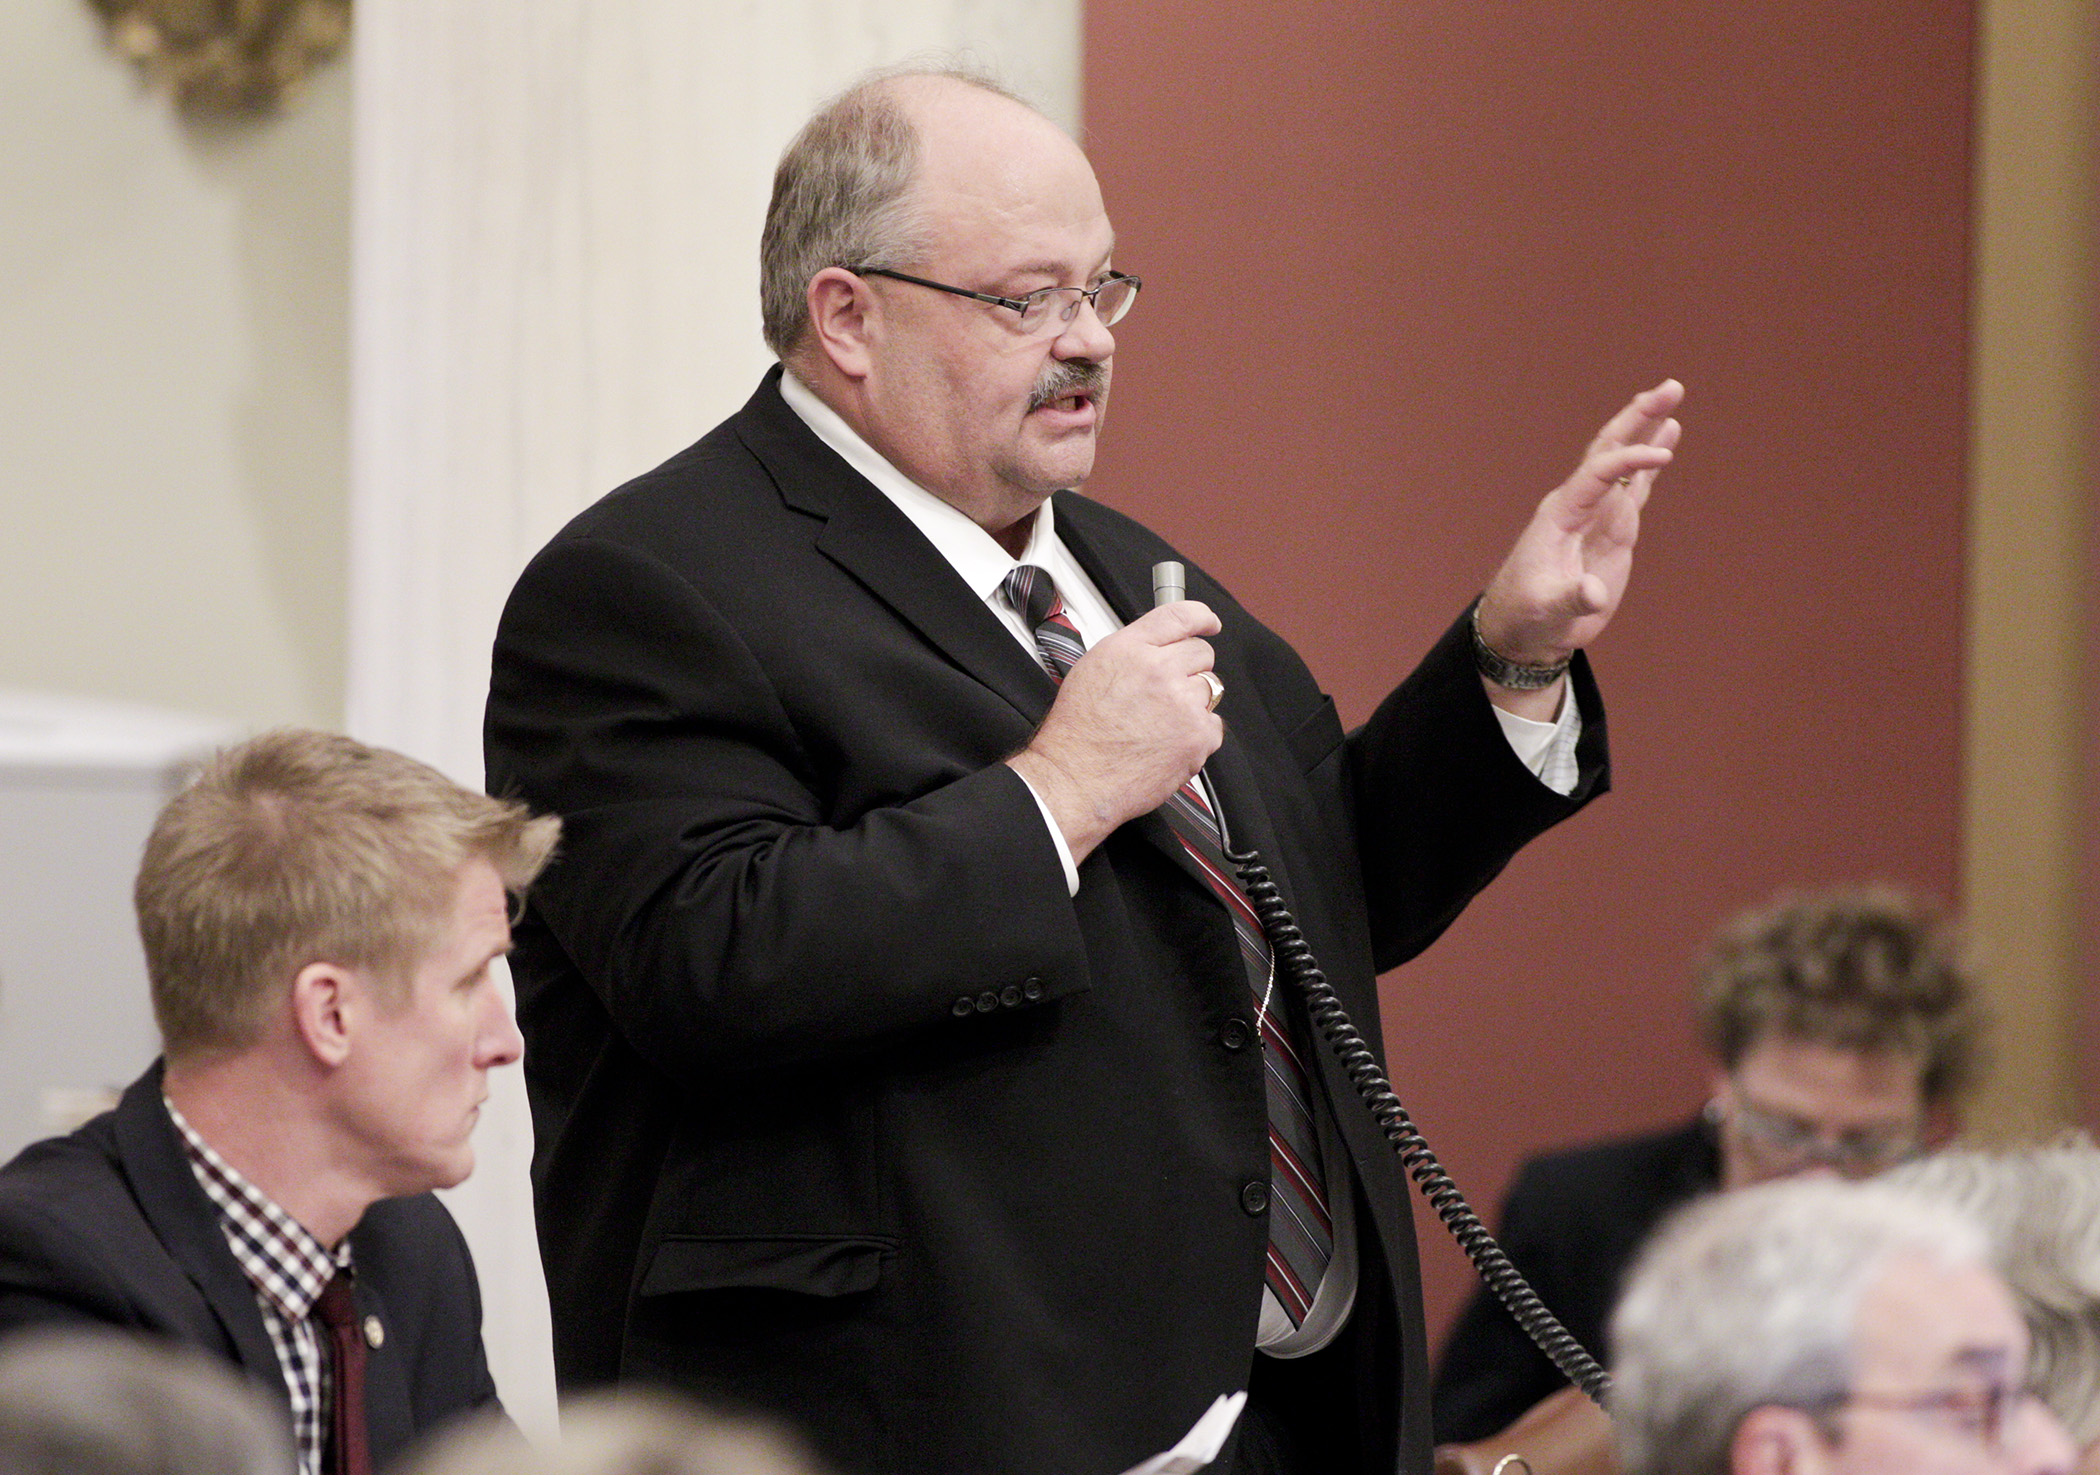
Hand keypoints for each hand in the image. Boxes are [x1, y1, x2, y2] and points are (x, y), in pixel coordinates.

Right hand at [1006, 601, 1223, 861]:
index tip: (1209, 623)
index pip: (1181, 616)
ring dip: (1192, 703)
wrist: (1076, 779)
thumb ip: (1133, 652)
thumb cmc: (1077, 733)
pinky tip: (1167, 742)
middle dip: (1189, 670)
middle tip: (1165, 694)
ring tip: (1158, 724)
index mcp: (1130, 649)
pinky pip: (1213, 725)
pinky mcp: (1198, 735)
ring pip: (1209, 689)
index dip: (1202, 617)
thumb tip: (1161, 647)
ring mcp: (1183, 703)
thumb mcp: (1092, 670)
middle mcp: (1159, 670)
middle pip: (1201, 653)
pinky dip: (1197, 735)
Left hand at [1476, 378, 1683, 669]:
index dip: (1630, 461)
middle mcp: (1579, 505)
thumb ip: (1572, 598)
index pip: (1599, 473)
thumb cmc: (1528, 616)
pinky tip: (1665, 440)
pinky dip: (1649, 464)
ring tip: (1672, 397)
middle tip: (1671, 387)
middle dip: (1637, 417)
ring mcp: (1597, 515)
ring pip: (1623, 463)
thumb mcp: (1547, 610)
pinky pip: (1634, 488)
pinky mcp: (1611, 530)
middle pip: (1608, 449)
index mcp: (1561, 514)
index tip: (1663, 456)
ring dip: (1646, 430)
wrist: (1524, 630)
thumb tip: (1594, 593)